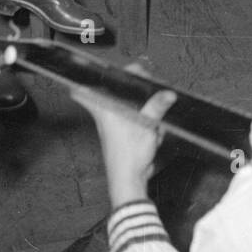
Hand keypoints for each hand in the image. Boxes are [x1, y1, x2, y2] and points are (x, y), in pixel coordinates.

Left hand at [72, 73, 177, 205]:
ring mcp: (117, 123)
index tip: (103, 70)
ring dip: (146, 109)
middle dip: (136, 90)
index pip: (83, 91)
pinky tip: (153, 132)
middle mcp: (107, 115)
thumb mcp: (146, 127)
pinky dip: (148, 123)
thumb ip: (157, 107)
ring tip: (152, 119)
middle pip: (117, 92)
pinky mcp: (126, 132)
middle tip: (146, 85)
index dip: (90, 78)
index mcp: (105, 110)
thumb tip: (168, 93)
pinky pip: (140, 118)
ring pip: (132, 105)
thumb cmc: (128, 157)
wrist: (129, 180)